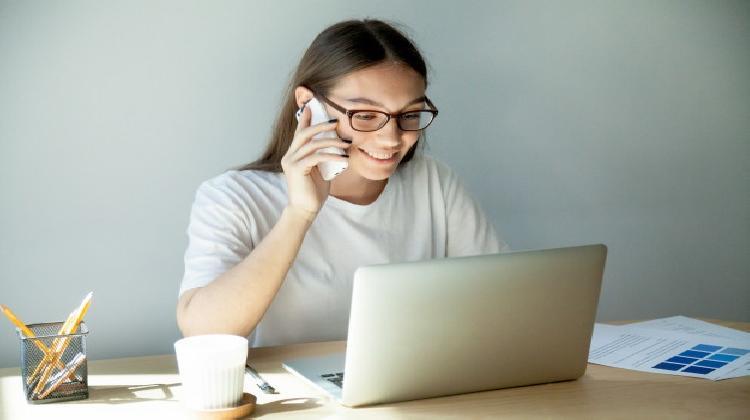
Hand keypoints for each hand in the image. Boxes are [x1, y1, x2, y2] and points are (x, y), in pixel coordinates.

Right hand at [280, 104, 349, 221]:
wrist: (305, 210)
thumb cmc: (314, 192)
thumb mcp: (320, 170)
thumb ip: (323, 157)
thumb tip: (336, 146)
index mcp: (293, 155)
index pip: (299, 133)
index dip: (304, 119)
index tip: (311, 106)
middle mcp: (289, 156)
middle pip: (304, 134)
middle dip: (321, 126)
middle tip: (336, 123)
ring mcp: (291, 162)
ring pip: (312, 144)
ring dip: (331, 142)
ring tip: (345, 143)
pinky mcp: (296, 169)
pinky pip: (316, 156)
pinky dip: (330, 155)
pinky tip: (342, 158)